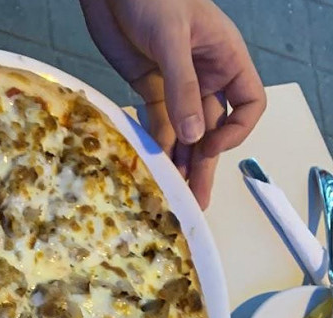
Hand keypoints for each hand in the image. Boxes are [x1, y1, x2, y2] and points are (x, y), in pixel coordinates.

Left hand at [79, 0, 265, 207]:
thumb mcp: (171, 37)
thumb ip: (183, 86)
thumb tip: (193, 134)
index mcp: (225, 58)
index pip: (248, 104)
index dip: (235, 131)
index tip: (208, 142)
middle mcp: (206, 75)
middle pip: (214, 129)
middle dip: (205, 163)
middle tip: (197, 199)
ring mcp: (178, 84)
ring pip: (186, 132)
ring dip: (181, 162)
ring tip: (176, 195)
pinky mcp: (149, 87)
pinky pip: (158, 123)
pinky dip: (157, 145)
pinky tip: (154, 168)